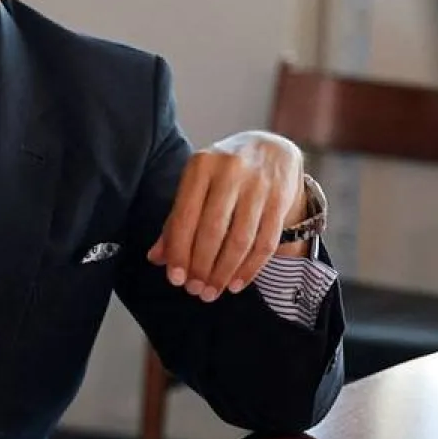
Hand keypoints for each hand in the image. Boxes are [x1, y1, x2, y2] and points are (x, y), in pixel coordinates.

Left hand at [147, 130, 305, 301]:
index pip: (186, 216)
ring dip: (224, 272)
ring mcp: (259, 184)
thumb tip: (156, 258)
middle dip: (202, 267)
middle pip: (213, 231)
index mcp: (201, 165)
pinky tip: (236, 283)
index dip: (179, 252)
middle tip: (195, 290)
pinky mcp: (281, 198)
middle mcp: (230, 171)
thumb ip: (176, 220)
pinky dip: (250, 268)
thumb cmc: (222, 172)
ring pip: (240, 240)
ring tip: (213, 291)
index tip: (176, 279)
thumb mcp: (196, 185)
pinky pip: (265, 242)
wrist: (270, 147)